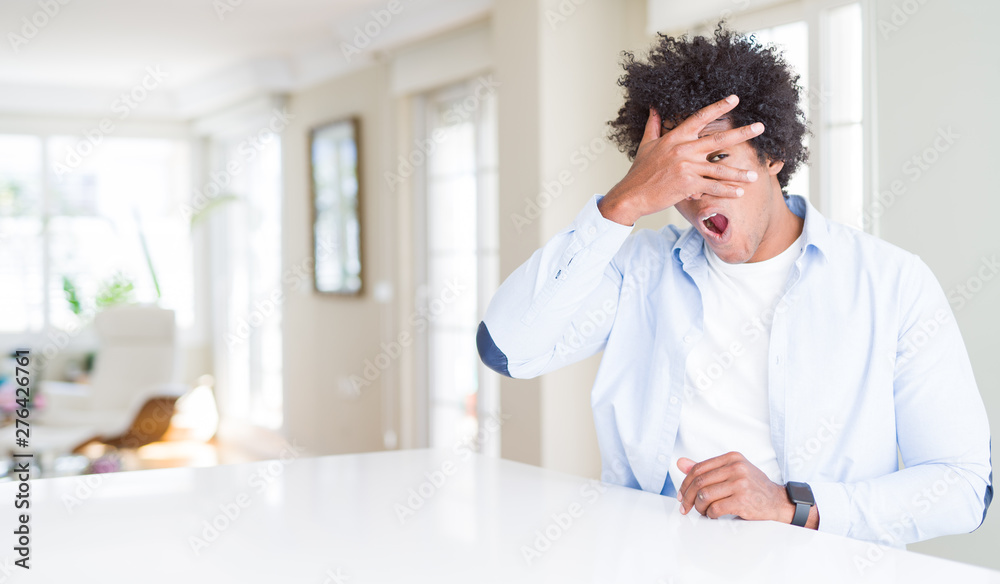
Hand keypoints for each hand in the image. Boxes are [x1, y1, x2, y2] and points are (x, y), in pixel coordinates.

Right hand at [598, 95, 763, 225]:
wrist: (631, 195)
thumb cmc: (639, 172)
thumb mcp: (646, 145)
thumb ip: (653, 125)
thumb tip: (654, 108)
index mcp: (675, 138)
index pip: (700, 118)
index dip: (719, 107)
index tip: (735, 99)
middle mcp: (683, 150)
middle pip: (718, 139)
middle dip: (742, 133)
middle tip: (760, 127)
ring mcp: (687, 167)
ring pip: (719, 168)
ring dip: (739, 173)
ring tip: (754, 175)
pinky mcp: (688, 185)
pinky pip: (713, 187)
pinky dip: (726, 191)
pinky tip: (739, 192)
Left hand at [675, 452, 813, 526]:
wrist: (777, 501)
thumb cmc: (752, 486)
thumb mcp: (731, 471)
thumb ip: (707, 468)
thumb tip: (680, 463)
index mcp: (732, 458)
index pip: (698, 468)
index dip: (685, 483)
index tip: (681, 494)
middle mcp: (736, 468)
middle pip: (699, 482)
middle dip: (687, 497)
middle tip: (684, 507)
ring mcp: (740, 484)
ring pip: (704, 495)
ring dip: (699, 507)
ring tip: (702, 511)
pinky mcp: (742, 500)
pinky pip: (715, 508)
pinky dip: (710, 514)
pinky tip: (713, 515)